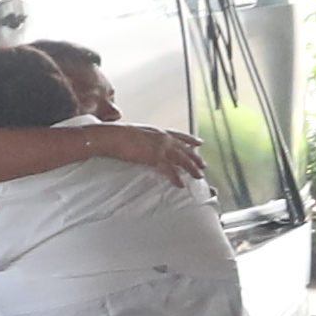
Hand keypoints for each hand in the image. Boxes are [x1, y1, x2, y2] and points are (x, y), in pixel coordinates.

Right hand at [83, 122, 212, 188]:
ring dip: (191, 169)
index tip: (199, 143)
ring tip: (198, 176)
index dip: (190, 140)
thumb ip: (145, 139)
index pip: (179, 135)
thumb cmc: (118, 134)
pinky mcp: (155, 158)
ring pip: (182, 159)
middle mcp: (163, 138)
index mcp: (158, 131)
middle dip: (195, 158)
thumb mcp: (135, 133)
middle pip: (184, 149)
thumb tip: (144, 144)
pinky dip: (176, 178)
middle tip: (203, 165)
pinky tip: (180, 184)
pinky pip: (170, 170)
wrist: (112, 136)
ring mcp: (160, 148)